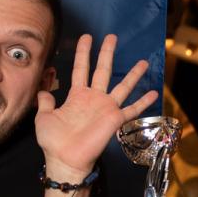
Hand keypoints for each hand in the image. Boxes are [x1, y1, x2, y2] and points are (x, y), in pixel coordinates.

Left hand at [35, 34, 157, 180]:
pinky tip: (155, 93)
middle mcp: (94, 98)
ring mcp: (106, 108)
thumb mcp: (43, 117)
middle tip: (112, 36)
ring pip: (122, 86)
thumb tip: (42, 90)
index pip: (81, 68)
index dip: (84, 53)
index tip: (88, 37)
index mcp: (77, 95)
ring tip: (143, 62)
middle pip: (103, 70)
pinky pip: (132, 109)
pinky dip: (143, 102)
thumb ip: (45, 102)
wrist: (65, 159)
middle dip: (107, 53)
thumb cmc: (54, 141)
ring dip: (133, 74)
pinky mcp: (115, 119)